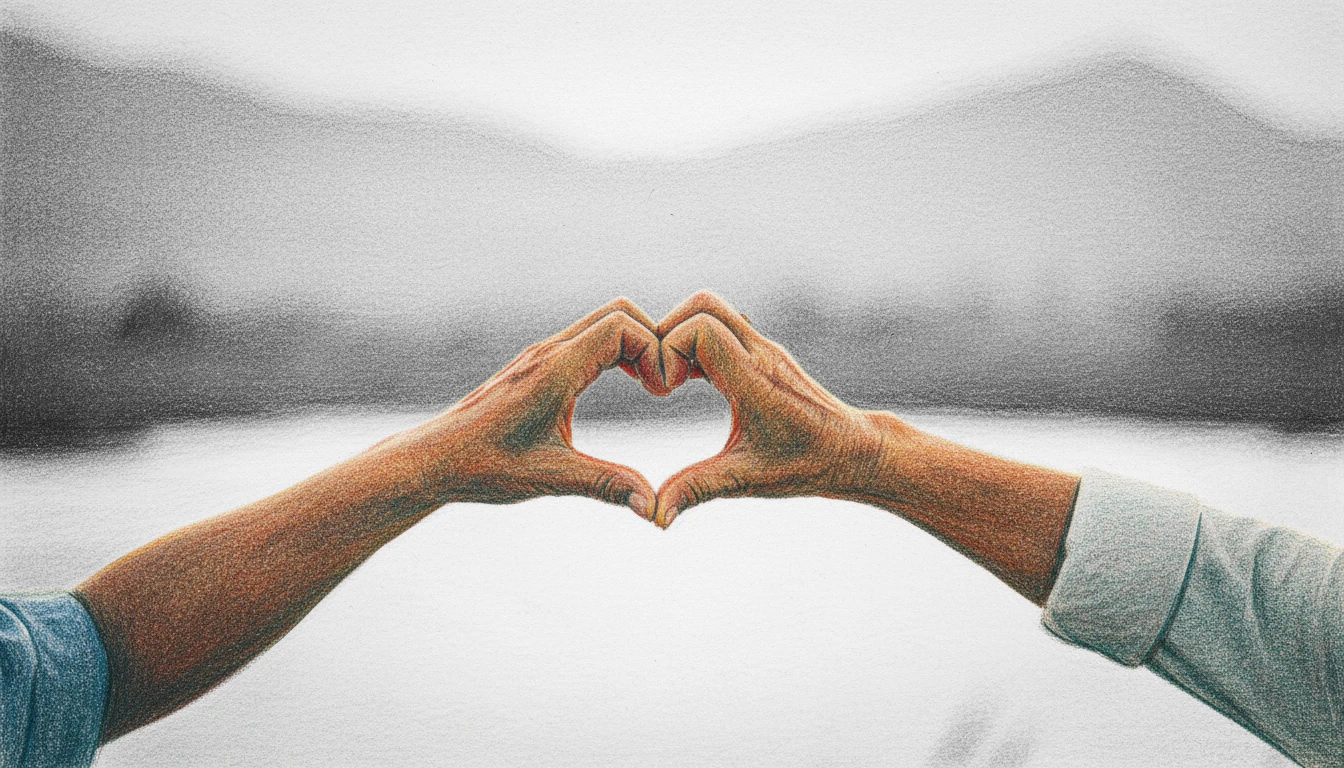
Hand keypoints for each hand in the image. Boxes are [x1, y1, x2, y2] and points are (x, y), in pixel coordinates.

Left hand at [372, 298, 667, 519]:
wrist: (431, 460)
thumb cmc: (483, 468)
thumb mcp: (551, 478)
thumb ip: (607, 485)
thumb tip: (652, 508)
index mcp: (555, 371)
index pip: (621, 327)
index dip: (654, 350)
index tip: (661, 393)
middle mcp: (548, 353)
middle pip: (618, 313)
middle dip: (651, 341)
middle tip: (663, 386)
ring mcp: (540, 356)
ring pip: (601, 322)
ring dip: (632, 345)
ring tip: (648, 386)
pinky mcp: (535, 365)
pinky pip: (585, 339)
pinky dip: (612, 351)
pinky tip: (618, 385)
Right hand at [651, 292, 892, 526]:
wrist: (856, 451)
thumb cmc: (807, 466)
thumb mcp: (746, 480)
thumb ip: (696, 490)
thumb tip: (653, 517)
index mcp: (754, 379)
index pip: (701, 329)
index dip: (669, 350)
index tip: (664, 391)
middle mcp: (761, 353)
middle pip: (703, 304)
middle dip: (669, 334)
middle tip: (662, 380)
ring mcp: (765, 349)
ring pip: (713, 308)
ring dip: (683, 334)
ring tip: (674, 382)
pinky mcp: (765, 353)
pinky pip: (723, 325)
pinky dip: (698, 342)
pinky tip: (691, 381)